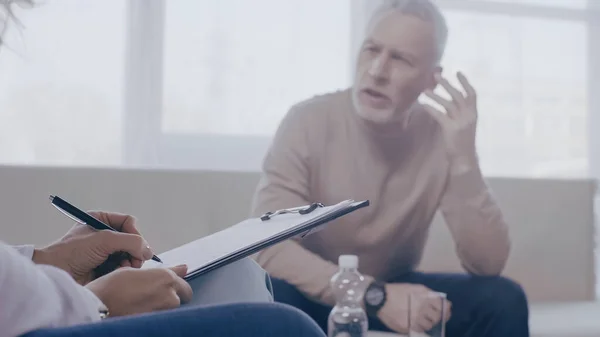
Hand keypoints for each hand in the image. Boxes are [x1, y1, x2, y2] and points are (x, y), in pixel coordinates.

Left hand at [33, 212, 153, 284]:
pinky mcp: (103, 266)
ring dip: (130, 261)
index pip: (129, 222)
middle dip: (134, 250)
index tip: (138, 246)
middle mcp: (103, 234)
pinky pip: (122, 265)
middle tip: (134, 261)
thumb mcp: (104, 240)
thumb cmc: (72, 252)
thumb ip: (131, 241)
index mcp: (101, 220)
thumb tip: (149, 251)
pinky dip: (122, 269)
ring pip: (129, 253)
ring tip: (123, 267)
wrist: (55, 274)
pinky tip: (115, 273)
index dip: (136, 233)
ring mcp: (104, 251)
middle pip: (131, 239)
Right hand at [86, 265, 192, 316]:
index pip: (184, 286)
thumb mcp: (136, 271)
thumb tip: (184, 268)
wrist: (96, 308)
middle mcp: (170, 294)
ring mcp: (164, 311)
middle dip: (171, 298)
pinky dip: (154, 317)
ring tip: (140, 305)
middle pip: (181, 299)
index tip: (167, 290)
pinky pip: (161, 318)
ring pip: (171, 310)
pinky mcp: (157, 323)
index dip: (176, 288)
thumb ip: (164, 271)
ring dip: (161, 307)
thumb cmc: (111, 287)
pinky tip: (139, 313)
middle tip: (151, 298)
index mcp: (166, 278)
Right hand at [377, 283, 450, 333]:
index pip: (442, 306)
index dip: (446, 310)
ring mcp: (415, 319)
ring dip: (428, 323)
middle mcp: (421, 309)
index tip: (447, 311)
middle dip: (438, 318)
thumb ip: (428, 293)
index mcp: (424, 298)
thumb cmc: (397, 291)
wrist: (380, 299)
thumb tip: (439, 300)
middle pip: (437, 318)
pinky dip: (420, 328)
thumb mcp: (414, 287)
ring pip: (429, 326)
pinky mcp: (408, 327)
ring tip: (423, 320)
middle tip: (435, 317)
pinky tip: (416, 323)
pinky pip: (418, 330)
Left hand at [423, 72, 478, 172]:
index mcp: (473, 113)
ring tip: (425, 90)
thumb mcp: (465, 124)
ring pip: (448, 103)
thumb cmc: (462, 141)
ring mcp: (460, 122)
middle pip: (458, 95)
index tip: (458, 72)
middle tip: (436, 76)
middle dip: (447, 84)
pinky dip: (430, 108)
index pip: (472, 94)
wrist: (464, 157)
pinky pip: (439, 115)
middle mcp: (469, 115)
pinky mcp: (451, 129)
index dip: (465, 82)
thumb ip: (459, 112)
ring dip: (435, 95)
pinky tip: (423, 104)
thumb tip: (449, 100)